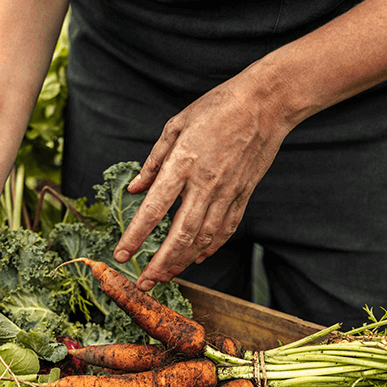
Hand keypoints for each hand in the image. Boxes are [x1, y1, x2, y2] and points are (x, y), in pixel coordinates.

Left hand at [113, 69, 294, 290]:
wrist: (266, 103)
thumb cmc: (217, 107)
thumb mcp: (176, 126)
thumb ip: (153, 161)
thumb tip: (134, 188)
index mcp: (183, 164)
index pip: (153, 209)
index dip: (135, 236)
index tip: (121, 255)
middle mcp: (205, 184)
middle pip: (180, 235)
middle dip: (159, 263)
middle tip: (144, 283)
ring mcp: (227, 192)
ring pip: (203, 238)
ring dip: (182, 261)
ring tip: (165, 276)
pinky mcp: (243, 194)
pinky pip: (225, 229)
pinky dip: (210, 247)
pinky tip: (197, 258)